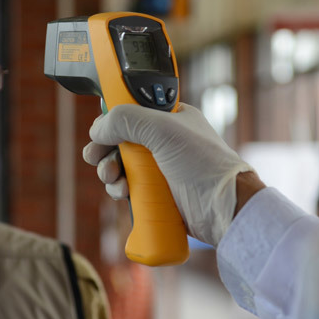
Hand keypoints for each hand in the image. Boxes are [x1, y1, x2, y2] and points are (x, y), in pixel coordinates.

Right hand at [83, 103, 256, 244]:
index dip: (111, 119)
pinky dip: (119, 189)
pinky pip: (128, 187)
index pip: (131, 110)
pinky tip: (123, 193)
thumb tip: (97, 129)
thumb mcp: (163, 130)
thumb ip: (126, 120)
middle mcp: (163, 141)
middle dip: (104, 149)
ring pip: (120, 166)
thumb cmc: (203, 164)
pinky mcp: (157, 192)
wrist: (223, 208)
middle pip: (119, 140)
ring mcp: (160, 168)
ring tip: (113, 178)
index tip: (98, 130)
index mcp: (169, 118)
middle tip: (95, 157)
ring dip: (109, 172)